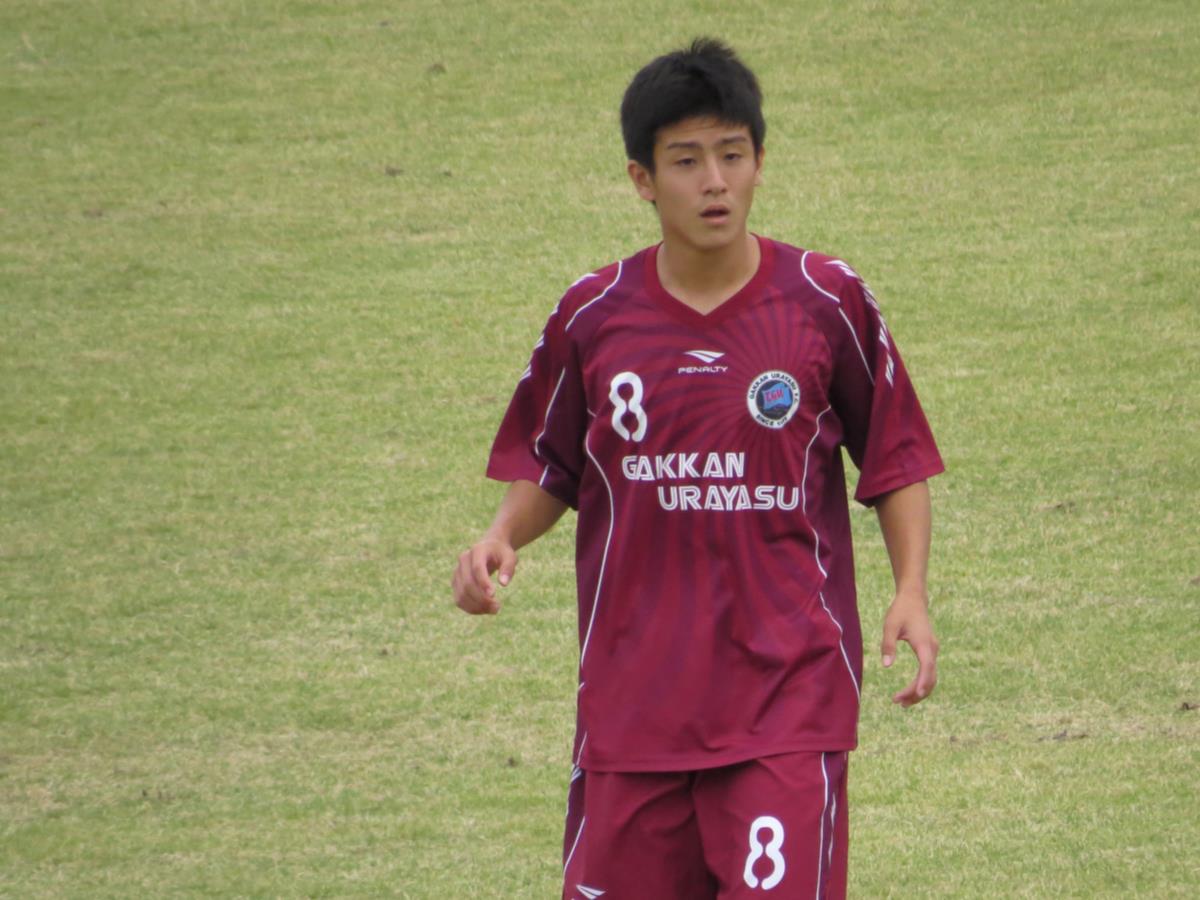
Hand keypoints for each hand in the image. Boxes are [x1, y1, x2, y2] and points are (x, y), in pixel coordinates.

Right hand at [452, 538, 516, 614]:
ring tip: (493, 610)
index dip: (483, 583)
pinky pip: (459, 600)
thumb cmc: (501, 554)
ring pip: (461, 594)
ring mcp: (457, 572)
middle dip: (482, 599)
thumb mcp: (510, 557)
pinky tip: (484, 610)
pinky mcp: (455, 583)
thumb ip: (508, 568)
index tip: (494, 595)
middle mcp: (463, 560)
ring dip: (476, 606)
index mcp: (477, 550)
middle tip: (497, 608)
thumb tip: (503, 583)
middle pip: (468, 584)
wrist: (489, 549)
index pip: (477, 568)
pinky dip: (471, 608)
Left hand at [880, 589, 938, 706]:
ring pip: (931, 677)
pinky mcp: (929, 652)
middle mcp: (932, 649)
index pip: (927, 667)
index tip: (917, 695)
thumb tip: (886, 665)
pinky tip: (910, 691)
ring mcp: (932, 651)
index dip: (923, 682)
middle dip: (916, 692)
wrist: (913, 599)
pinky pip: (928, 672)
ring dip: (919, 691)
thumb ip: (888, 645)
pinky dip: (921, 683)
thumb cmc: (900, 611)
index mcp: (924, 644)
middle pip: (930, 677)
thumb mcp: (890, 626)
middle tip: (897, 702)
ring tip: (901, 702)